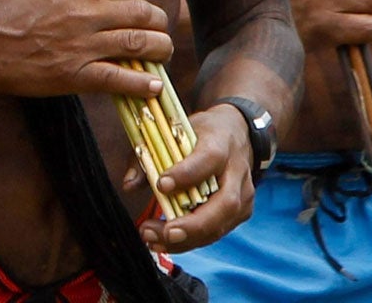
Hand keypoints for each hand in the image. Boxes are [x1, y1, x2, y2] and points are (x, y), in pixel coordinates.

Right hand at [0, 0, 171, 99]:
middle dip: (158, 21)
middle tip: (159, 28)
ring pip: (137, 44)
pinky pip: (118, 79)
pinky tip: (153, 87)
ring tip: (162, 53)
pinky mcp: (74, 76)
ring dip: (159, 49)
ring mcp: (80, 46)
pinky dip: (141, 84)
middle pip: (140, 12)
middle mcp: (83, 13)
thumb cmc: (7, 17)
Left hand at [133, 103, 254, 251]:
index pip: (208, 159)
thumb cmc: (202, 132)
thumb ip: (150, 154)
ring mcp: (243, 194)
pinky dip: (191, 240)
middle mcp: (237, 171)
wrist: (237, 133)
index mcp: (221, 142)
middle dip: (194, 224)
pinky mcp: (242, 211)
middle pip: (224, 203)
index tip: (161, 185)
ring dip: (187, 239)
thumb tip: (128, 184)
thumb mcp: (176, 129)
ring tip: (154, 240)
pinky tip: (167, 242)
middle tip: (165, 232)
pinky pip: (217, 231)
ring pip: (221, 224)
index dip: (186, 174)